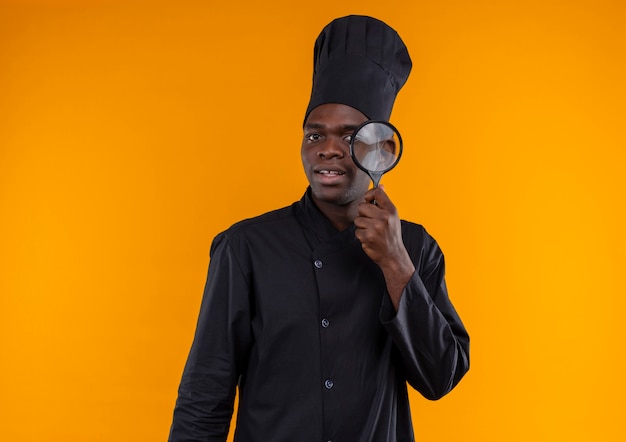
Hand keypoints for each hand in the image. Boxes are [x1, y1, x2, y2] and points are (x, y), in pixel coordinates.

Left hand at [354, 186, 414, 309]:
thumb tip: (380, 186)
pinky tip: (370, 238)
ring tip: (372, 231)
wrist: (393, 255)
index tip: (368, 200)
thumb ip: (384, 201)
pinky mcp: (368, 236)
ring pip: (357, 219)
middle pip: (362, 206)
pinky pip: (357, 230)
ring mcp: (375, 227)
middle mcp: (384, 217)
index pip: (377, 192)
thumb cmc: (391, 234)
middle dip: (364, 214)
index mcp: (391, 210)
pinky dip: (361, 235)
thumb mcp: (393, 216)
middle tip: (372, 222)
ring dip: (362, 226)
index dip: (369, 194)